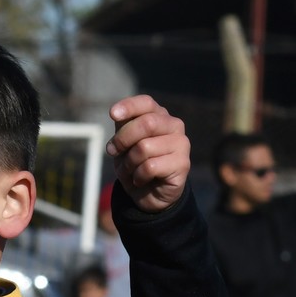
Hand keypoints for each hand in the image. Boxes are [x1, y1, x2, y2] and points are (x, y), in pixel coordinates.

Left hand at [107, 95, 188, 213]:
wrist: (147, 194)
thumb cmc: (135, 163)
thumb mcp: (124, 143)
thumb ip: (123, 128)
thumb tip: (118, 117)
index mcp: (159, 115)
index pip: (146, 103)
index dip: (129, 107)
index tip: (112, 114)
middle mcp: (174, 125)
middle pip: (146, 123)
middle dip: (123, 139)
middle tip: (112, 152)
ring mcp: (181, 144)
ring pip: (145, 147)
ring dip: (129, 162)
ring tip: (130, 170)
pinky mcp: (183, 164)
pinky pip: (150, 167)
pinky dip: (138, 176)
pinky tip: (140, 179)